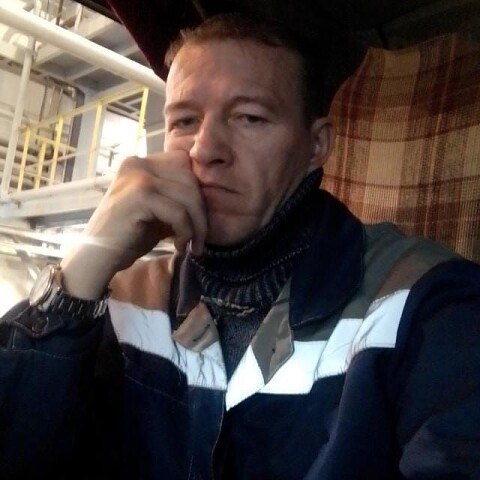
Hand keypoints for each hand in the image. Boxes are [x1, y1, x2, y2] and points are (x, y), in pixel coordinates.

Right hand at [60, 151, 206, 298]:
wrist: (96, 258)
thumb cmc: (128, 237)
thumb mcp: (158, 212)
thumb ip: (176, 199)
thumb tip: (209, 198)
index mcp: (141, 163)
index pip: (184, 164)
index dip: (196, 192)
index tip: (198, 221)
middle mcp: (138, 163)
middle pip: (190, 179)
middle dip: (201, 212)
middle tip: (199, 240)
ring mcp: (138, 177)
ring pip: (189, 196)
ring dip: (197, 226)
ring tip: (191, 246)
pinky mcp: (140, 195)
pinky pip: (179, 212)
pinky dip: (185, 232)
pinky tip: (179, 246)